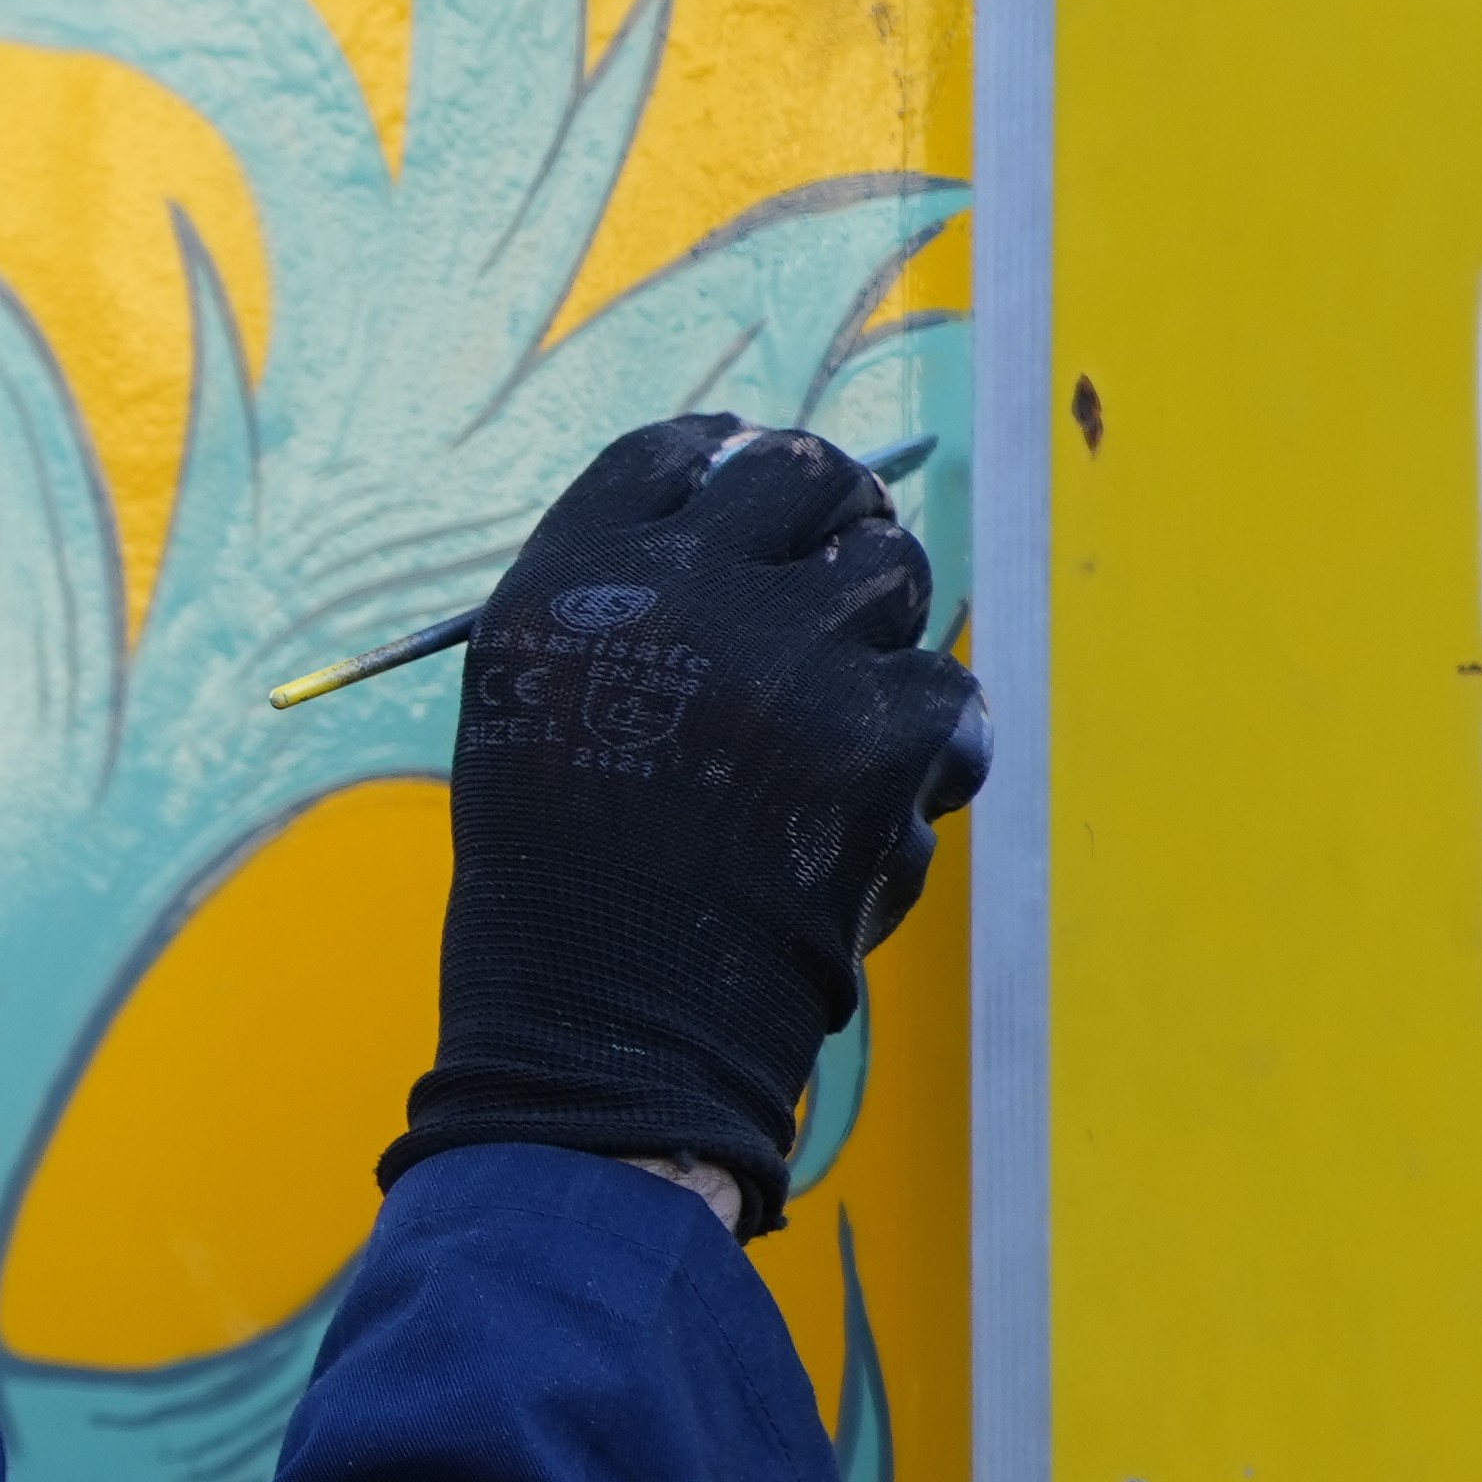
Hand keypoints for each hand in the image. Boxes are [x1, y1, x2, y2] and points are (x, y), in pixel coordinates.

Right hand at [385, 419, 989, 1229]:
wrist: (609, 1029)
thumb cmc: (561, 883)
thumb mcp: (533, 709)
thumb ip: (619, 609)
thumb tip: (745, 522)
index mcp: (570, 582)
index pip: (674, 452)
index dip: (730, 461)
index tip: (760, 494)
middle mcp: (676, 592)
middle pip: (798, 475)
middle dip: (829, 516)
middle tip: (833, 576)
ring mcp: (787, 652)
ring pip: (891, 572)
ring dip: (877, 632)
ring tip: (834, 721)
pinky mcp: (886, 727)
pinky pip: (948, 687)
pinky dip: (926, 746)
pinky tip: (866, 805)